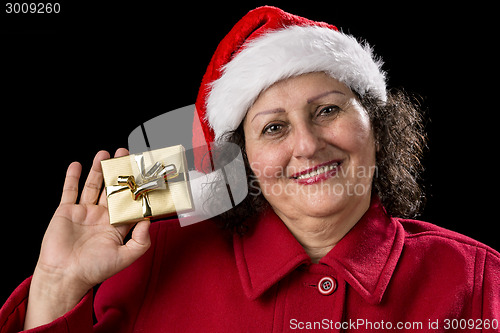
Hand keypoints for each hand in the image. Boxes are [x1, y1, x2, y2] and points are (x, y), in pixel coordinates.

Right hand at [25, 149, 150, 328]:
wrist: (64, 276)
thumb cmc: (93, 270)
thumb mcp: (124, 257)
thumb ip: (141, 241)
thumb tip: (149, 221)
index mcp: (116, 226)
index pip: (129, 202)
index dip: (136, 188)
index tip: (144, 174)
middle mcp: (101, 216)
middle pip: (112, 188)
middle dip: (118, 171)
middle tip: (125, 155)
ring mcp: (84, 212)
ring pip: (93, 186)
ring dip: (98, 169)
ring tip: (105, 154)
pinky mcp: (66, 211)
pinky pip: (70, 191)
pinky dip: (72, 178)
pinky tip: (77, 165)